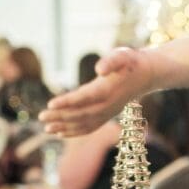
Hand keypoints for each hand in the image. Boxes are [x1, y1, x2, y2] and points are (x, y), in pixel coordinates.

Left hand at [39, 47, 154, 136]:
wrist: (147, 74)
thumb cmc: (131, 61)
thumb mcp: (122, 55)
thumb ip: (111, 61)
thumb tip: (100, 69)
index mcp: (109, 90)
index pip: (85, 98)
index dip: (68, 102)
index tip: (50, 104)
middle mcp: (109, 105)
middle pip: (82, 114)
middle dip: (61, 117)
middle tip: (41, 117)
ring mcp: (109, 112)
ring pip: (85, 123)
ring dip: (65, 127)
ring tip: (46, 129)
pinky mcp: (107, 115)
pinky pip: (90, 127)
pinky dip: (75, 131)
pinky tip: (60, 133)